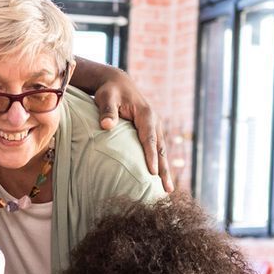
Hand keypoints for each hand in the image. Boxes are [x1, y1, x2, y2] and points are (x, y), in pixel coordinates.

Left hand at [74, 60, 173, 191]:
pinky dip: (159, 164)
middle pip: (160, 149)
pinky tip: (159, 179)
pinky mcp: (152, 132)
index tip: (152, 172)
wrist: (118, 83)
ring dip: (165, 170)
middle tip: (168, 189)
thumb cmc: (110, 91)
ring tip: (168, 190)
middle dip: (164, 169)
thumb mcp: (106, 98)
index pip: (149, 138)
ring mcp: (155, 128)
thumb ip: (107, 111)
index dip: (150, 155)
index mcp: (146, 114)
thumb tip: (106, 125)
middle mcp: (155, 122)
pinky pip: (157, 150)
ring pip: (161, 152)